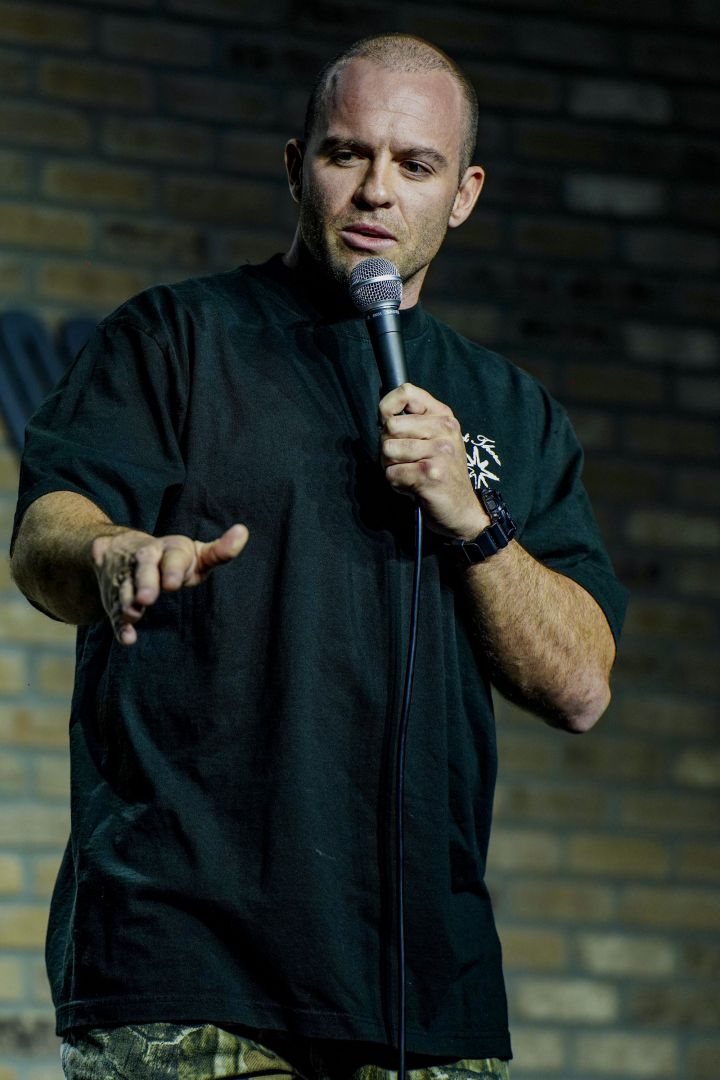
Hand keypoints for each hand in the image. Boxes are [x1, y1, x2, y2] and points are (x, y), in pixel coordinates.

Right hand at [90, 524, 248, 645]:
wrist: (119, 549)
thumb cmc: (171, 557)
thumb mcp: (194, 552)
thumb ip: (219, 550)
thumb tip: (243, 532)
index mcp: (167, 550)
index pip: (171, 558)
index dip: (171, 570)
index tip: (173, 584)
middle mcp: (144, 562)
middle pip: (143, 570)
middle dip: (145, 583)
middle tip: (147, 598)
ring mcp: (127, 580)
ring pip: (125, 589)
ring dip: (127, 601)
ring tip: (133, 613)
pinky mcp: (115, 599)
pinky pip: (115, 612)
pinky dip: (120, 625)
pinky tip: (127, 638)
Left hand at [379, 383, 487, 540]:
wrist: (464, 510)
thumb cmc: (443, 475)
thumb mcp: (436, 441)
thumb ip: (414, 423)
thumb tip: (382, 415)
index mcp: (444, 416)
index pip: (406, 391)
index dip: (387, 407)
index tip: (387, 423)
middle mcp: (444, 429)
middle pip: (390, 426)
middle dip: (388, 447)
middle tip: (404, 461)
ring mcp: (439, 451)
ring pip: (387, 450)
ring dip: (391, 467)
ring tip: (409, 474)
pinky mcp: (430, 473)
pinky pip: (392, 473)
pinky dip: (396, 484)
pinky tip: (412, 487)